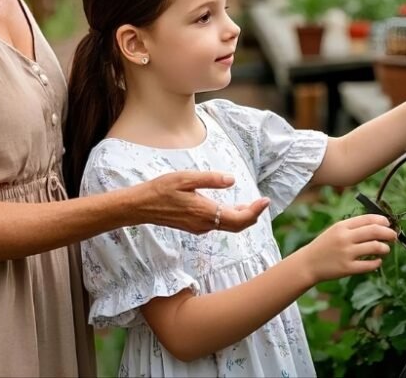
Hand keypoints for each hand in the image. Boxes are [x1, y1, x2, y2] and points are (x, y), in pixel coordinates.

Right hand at [134, 171, 270, 234]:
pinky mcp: (194, 226)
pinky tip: (231, 207)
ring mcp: (199, 227)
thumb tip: (231, 180)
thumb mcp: (185, 178)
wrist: (140, 207)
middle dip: (252, 215)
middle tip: (262, 202)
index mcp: (205, 212)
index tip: (265, 201)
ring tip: (252, 203)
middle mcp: (205, 224)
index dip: (255, 212)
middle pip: (237, 226)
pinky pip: (218, 224)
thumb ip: (210, 180)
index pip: (239, 219)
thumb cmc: (161, 190)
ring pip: (228, 226)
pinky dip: (230, 217)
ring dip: (241, 217)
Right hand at [297, 214, 395, 283]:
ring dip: (384, 248)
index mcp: (342, 226)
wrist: (308, 263)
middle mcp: (344, 238)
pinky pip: (369, 265)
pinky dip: (377, 262)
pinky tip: (377, 261)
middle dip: (388, 233)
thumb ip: (353, 227)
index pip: (367, 219)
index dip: (382, 221)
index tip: (388, 224)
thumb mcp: (335, 230)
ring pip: (375, 247)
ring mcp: (346, 253)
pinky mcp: (347, 268)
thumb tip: (378, 225)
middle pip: (374, 231)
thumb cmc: (325, 245)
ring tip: (385, 249)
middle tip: (393, 236)